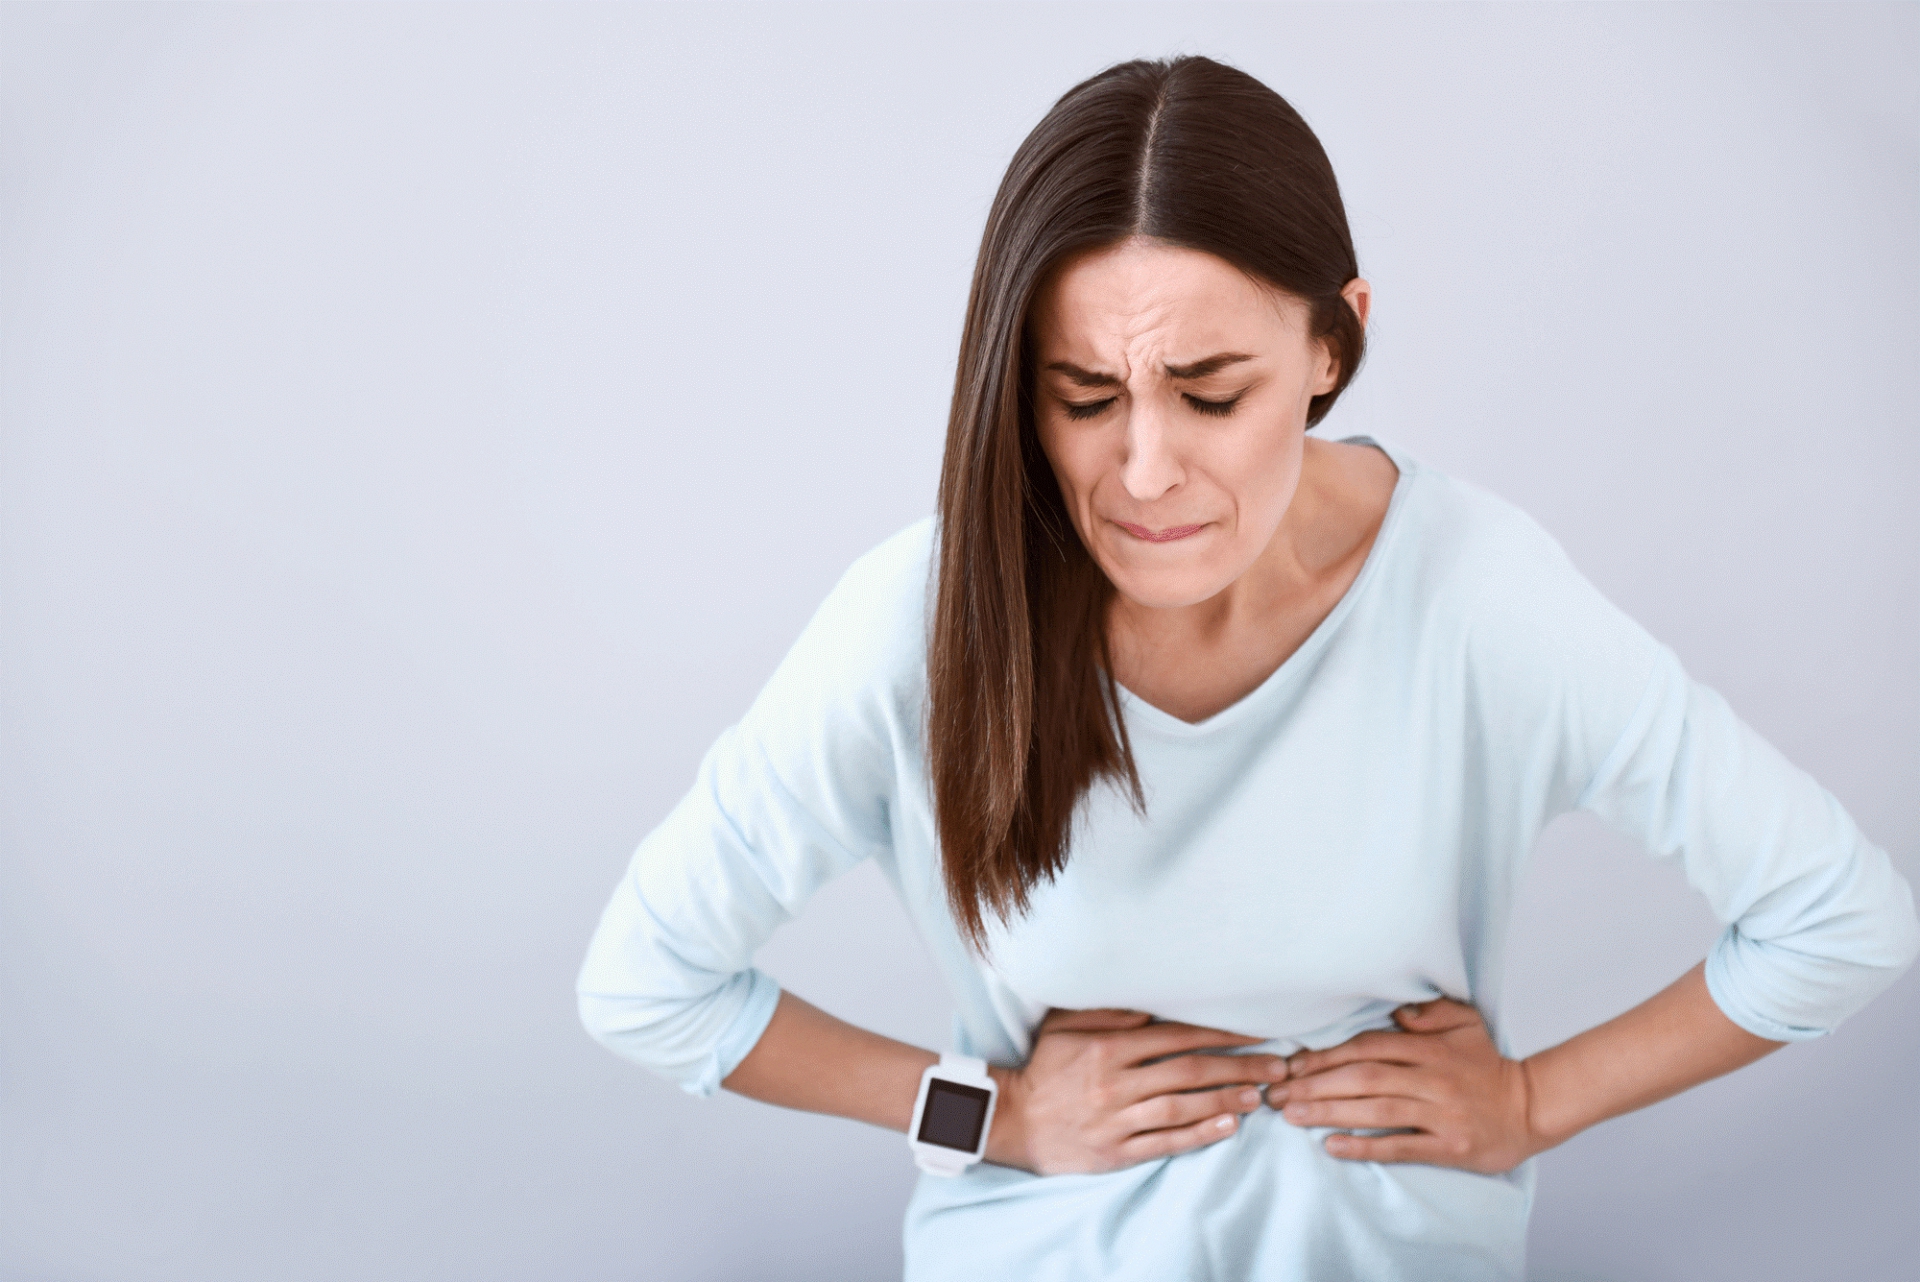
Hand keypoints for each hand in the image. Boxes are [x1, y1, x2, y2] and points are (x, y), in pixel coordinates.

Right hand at [986, 1007, 1289, 1175]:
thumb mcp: (1064, 1025)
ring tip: (1260, 1096)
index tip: (1256, 1032)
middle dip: (1238, 1067)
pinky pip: (1165, 1141)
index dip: (1220, 1034)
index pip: (1177, 1036)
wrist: (1012, 1120)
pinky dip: (1199, 1134)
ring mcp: (1117, 1119)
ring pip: (1183, 1107)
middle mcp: (1117, 1082)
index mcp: (1108, 1046)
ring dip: (1226, 1099)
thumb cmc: (1044, 1068)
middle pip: (1189, 1071)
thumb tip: (1151, 1005)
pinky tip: (1228, 1126)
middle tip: (1277, 1067)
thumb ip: (1107, 1011)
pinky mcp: (1116, 1151)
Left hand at [1269, 997, 1540, 1173]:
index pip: (1367, 1047)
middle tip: (1276, 1094)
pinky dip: (1365, 1147)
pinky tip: (1332, 1147)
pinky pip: (1400, 1147)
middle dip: (1314, 1085)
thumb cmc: (1487, 1066)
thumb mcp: (1465, 1024)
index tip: (1291, 1065)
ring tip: (1291, 1116)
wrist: (1532, 1107)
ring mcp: (1441, 1114)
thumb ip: (1427, 1013)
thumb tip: (1393, 1012)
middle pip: (1363, 1078)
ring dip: (1329, 1112)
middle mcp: (1433, 1078)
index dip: (1326, 1055)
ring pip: (1376, 1110)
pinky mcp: (1450, 1147)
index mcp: (1429, 1048)